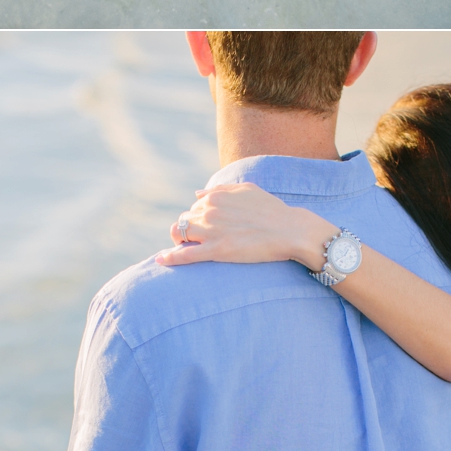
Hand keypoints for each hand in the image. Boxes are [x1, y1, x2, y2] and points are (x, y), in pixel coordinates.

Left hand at [157, 183, 328, 268]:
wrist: (289, 230)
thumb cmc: (271, 211)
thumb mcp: (246, 190)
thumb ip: (220, 189)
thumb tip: (197, 194)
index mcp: (215, 196)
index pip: (193, 208)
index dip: (197, 220)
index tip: (204, 230)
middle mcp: (209, 210)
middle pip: (183, 221)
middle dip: (187, 231)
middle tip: (196, 242)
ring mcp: (211, 231)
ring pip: (179, 234)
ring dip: (179, 241)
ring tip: (186, 249)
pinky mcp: (216, 251)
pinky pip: (185, 254)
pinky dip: (170, 257)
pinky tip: (161, 260)